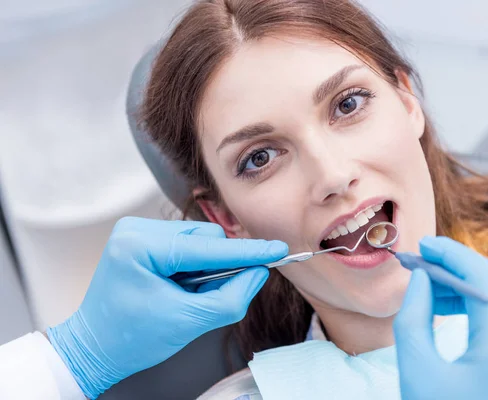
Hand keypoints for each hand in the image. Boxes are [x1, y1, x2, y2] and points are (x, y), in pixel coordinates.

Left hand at [47, 217, 287, 398]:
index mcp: (140, 247)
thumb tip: (258, 274)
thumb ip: (230, 299)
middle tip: (211, 295)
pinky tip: (181, 286)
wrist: (95, 347)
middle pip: (204, 237)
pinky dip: (194, 265)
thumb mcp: (188, 323)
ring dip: (206, 266)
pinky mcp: (142, 238)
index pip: (206, 247)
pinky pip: (186, 243)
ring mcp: (137, 231)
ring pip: (198, 239)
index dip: (246, 252)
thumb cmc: (132, 340)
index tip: (277, 250)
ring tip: (189, 294)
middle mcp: (136, 230)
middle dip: (219, 265)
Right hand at [394, 236, 487, 399]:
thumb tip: (420, 279)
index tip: (423, 245)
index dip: (450, 254)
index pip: (482, 277)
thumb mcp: (418, 375)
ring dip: (474, 289)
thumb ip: (413, 318)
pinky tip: (460, 316)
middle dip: (460, 269)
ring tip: (433, 296)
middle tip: (423, 269)